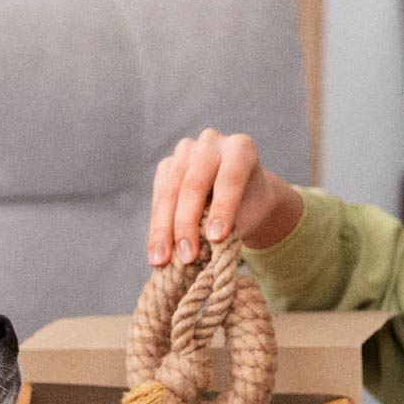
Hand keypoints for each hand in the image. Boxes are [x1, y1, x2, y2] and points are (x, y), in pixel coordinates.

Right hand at [146, 129, 304, 266]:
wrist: (241, 196)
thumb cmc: (248, 206)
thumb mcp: (248, 214)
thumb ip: (226, 224)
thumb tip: (192, 251)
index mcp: (241, 148)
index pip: (229, 178)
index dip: (222, 208)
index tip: (216, 238)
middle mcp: (211, 143)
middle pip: (194, 185)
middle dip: (187, 224)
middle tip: (187, 256)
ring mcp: (185, 151)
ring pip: (170, 191)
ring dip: (164, 230)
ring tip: (161, 260)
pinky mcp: (166, 166)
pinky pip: (158, 198)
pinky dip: (156, 228)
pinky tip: (155, 252)